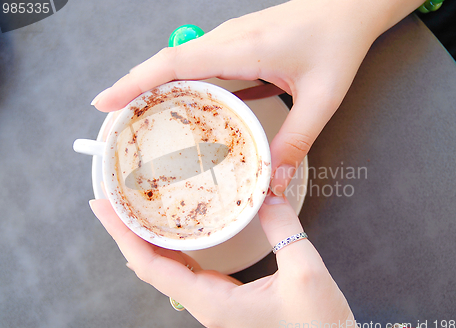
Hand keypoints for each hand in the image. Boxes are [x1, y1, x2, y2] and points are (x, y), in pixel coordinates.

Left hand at [90, 193, 366, 327]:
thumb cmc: (318, 326)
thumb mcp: (304, 271)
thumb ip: (283, 228)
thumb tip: (267, 191)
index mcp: (214, 302)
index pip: (152, 268)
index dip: (124, 237)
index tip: (104, 209)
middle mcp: (206, 304)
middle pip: (151, 268)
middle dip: (127, 233)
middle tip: (110, 200)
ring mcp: (214, 303)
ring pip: (167, 270)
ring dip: (146, 240)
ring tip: (133, 210)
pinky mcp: (225, 299)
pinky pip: (187, 271)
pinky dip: (172, 248)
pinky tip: (172, 232)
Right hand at [91, 0, 423, 194]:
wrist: (351, 7)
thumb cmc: (338, 42)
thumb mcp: (321, 98)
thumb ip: (296, 142)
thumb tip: (273, 182)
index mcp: (243, 48)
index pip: (175, 63)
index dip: (135, 82)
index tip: (105, 102)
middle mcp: (229, 40)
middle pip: (167, 62)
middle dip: (134, 88)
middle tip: (113, 121)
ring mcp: (232, 39)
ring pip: (182, 62)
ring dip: (156, 86)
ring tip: (139, 118)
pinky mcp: (240, 43)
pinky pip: (201, 63)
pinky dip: (183, 83)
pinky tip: (182, 106)